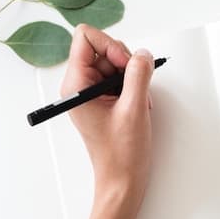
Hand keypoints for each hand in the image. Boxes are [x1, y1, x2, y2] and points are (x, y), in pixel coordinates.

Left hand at [60, 24, 154, 218]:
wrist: (123, 181)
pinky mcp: (104, 101)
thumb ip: (138, 75)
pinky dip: (134, 88)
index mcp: (76, 85)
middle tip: (135, 87)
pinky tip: (137, 107)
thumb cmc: (122, 153)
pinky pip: (120, 79)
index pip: (86, 37)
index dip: (111, 45)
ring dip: (133, 79)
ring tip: (137, 103)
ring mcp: (92, 93)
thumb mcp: (134, 109)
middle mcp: (80, 86)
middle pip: (104, 48)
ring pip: (115, 63)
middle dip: (126, 63)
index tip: (126, 65)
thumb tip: (143, 53)